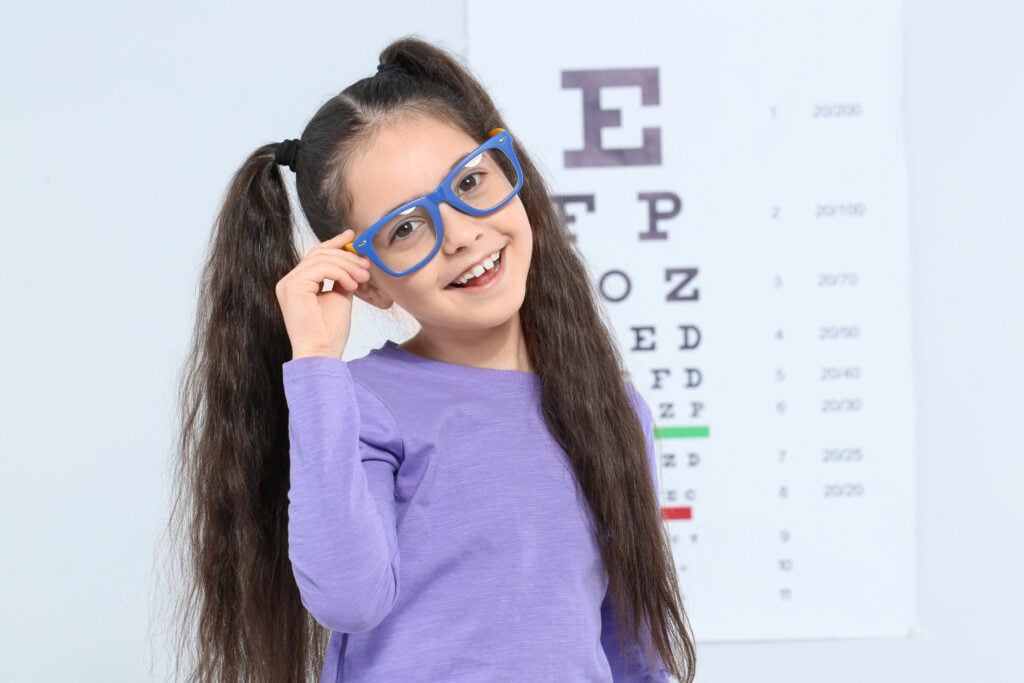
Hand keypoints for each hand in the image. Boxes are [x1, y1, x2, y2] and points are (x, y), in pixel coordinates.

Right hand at [275, 230, 371, 358]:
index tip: (352, 237)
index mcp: (298, 283)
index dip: (334, 243)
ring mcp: (288, 283)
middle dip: (347, 257)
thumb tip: (353, 261)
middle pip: (320, 254)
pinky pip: (321, 268)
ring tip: (362, 279)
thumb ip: (341, 278)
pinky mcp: (293, 287)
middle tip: (366, 266)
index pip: (316, 255)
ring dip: (347, 266)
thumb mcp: (340, 297)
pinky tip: (351, 285)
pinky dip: (341, 273)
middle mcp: (288, 281)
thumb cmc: (329, 333)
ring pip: (322, 258)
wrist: (322, 352)